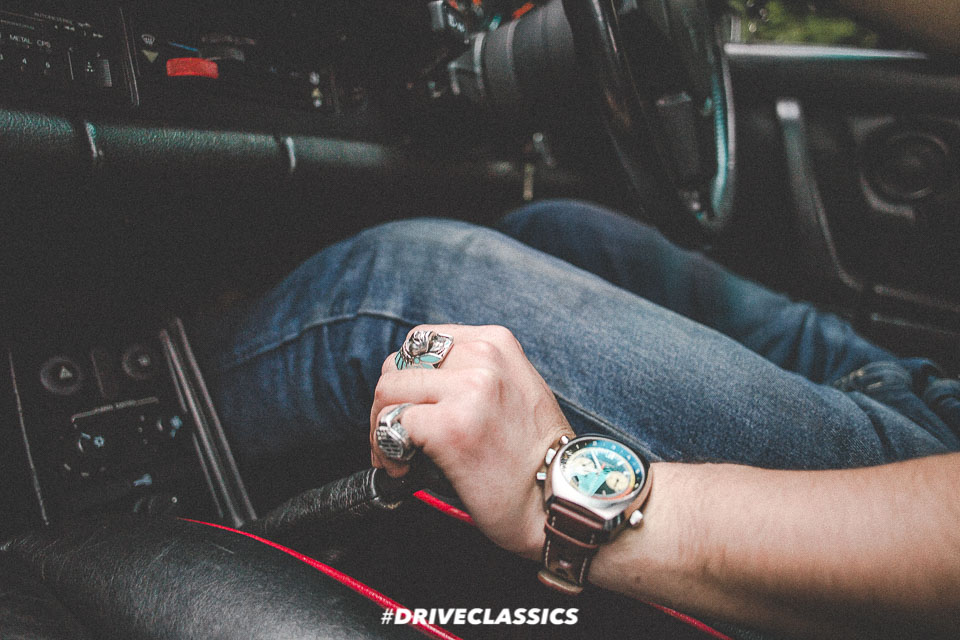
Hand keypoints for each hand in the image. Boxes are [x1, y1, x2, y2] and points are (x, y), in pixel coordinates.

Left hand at [370, 324, 572, 558]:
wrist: (559, 500)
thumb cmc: (535, 456)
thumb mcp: (513, 389)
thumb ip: (473, 374)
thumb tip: (418, 383)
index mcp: (496, 342)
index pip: (420, 342)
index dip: (404, 378)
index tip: (406, 408)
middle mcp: (483, 356)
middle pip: (397, 366)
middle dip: (386, 405)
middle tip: (394, 440)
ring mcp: (468, 389)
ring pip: (387, 394)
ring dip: (380, 430)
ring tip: (398, 457)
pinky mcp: (450, 426)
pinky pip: (392, 426)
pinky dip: (388, 452)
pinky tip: (404, 470)